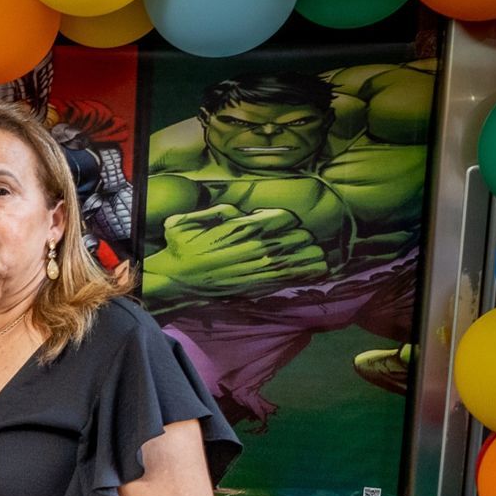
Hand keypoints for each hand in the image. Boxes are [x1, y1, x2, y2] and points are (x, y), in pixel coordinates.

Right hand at [142, 204, 329, 298]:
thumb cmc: (181, 247)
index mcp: (243, 228)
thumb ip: (215, 211)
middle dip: (298, 236)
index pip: (285, 219)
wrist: (176, 280)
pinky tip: (318, 269)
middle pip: (298, 237)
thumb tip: (236, 211)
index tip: (280, 224)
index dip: (285, 220)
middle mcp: (256, 248)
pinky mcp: (260, 285)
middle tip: (295, 239)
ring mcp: (260, 268)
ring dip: (308, 254)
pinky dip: (308, 272)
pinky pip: (294, 277)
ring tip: (312, 253)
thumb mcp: (190, 218)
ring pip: (301, 257)